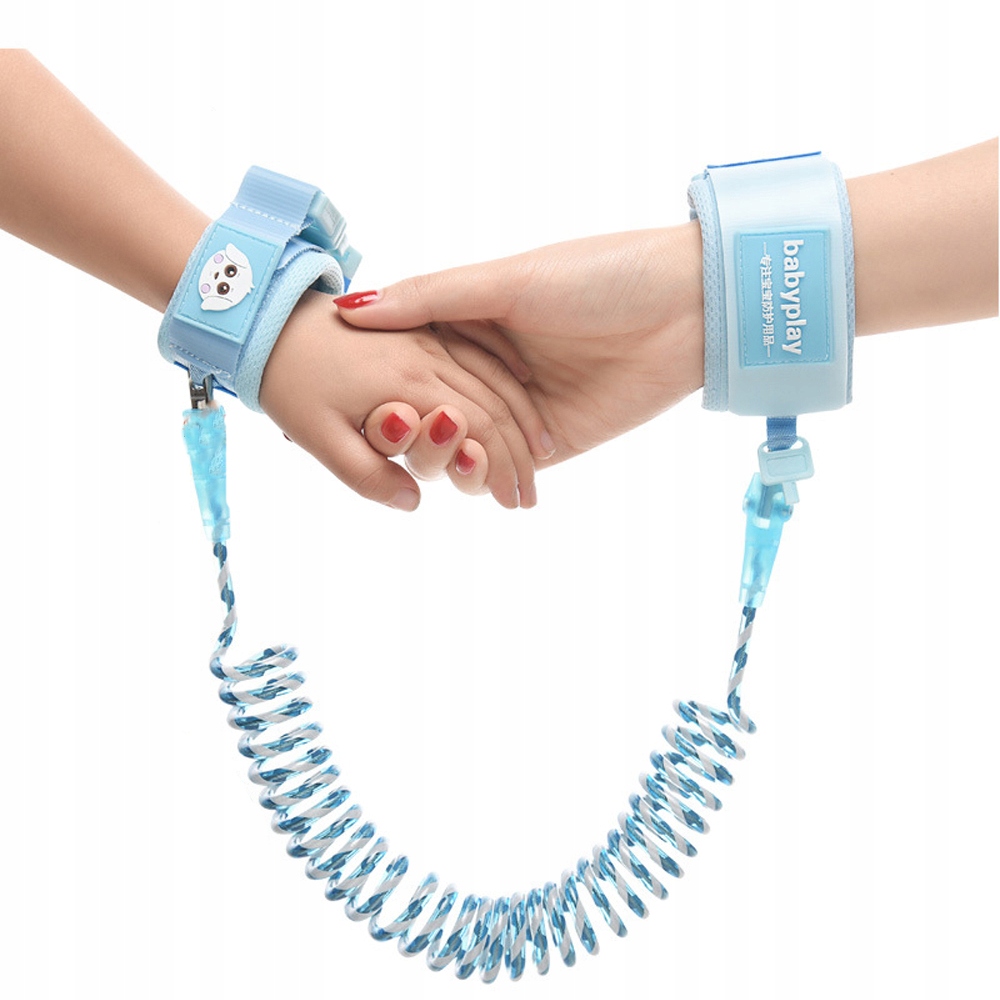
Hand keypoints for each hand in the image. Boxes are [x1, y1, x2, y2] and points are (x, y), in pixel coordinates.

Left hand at [259, 289, 552, 509]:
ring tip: (541, 453)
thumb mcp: (317, 437)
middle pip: (495, 406)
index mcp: (409, 384)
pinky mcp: (423, 330)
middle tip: (528, 495)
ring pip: (495, 377)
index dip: (500, 469)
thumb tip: (413, 502)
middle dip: (518, 454)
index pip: (477, 429)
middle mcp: (429, 357)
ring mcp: (429, 338)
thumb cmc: (289, 381)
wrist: (265, 317)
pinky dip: (508, 380)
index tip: (513, 502)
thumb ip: (366, 473)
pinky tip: (522, 395)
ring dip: (523, 418)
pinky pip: (480, 352)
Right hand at [333, 224, 704, 466]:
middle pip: (426, 409)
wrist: (685, 312)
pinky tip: (476, 475)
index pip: (406, 355)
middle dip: (408, 425)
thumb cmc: (599, 276)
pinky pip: (501, 468)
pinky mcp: (548, 444)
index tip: (345, 389)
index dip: (376, 375)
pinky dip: (481, 477)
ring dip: (443, 455)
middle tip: (393, 429)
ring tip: (448, 450)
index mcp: (471, 319)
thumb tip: (350, 308)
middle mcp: (487, 366)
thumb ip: (431, 298)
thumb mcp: (507, 280)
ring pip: (458, 445)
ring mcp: (515, 408)